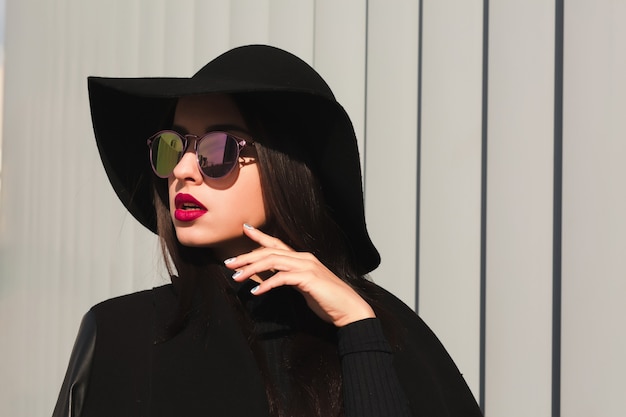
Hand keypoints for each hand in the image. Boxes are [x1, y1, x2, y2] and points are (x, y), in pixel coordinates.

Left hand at [224, 224, 375, 326]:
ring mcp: (307, 266)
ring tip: (237, 277)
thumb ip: (288, 279)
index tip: (245, 229)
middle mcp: (304, 258)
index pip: (277, 243)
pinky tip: (256, 291)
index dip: (260, 236)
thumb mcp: (303, 287)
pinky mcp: (308, 278)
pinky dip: (267, 283)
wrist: (349, 310)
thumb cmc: (328, 300)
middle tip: (229, 264)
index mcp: (303, 258)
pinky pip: (282, 277)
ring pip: (273, 261)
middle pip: (269, 251)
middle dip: (247, 257)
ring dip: (252, 269)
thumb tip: (270, 278)